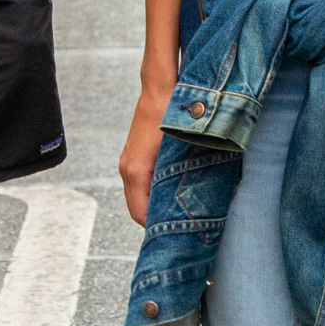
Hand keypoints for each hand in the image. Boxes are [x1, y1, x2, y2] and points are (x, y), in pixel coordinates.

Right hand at [118, 88, 171, 225]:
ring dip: (154, 206)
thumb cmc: (171, 117)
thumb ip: (184, 178)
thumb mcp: (181, 151)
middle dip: (156, 220)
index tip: (177, 237)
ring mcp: (128, 161)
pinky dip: (152, 193)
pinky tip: (170, 191)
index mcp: (136, 171)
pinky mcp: (133, 155)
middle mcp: (127, 168)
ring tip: (177, 212)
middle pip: (137, 208)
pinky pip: (139, 183)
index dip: (156, 229)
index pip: (140, 214)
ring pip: (137, 196)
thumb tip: (197, 201)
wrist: (160, 89)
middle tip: (181, 229)